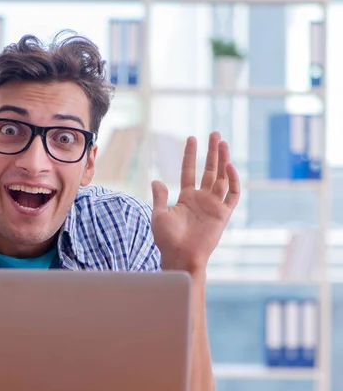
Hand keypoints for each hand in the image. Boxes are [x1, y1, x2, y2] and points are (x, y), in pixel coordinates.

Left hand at [150, 132, 239, 275]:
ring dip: (223, 160)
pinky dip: (233, 180)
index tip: (191, 138)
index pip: (190, 171)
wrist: (180, 256)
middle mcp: (202, 199)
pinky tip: (229, 166)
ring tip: (222, 142)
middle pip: (209, 171)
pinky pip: (232, 195)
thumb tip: (156, 180)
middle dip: (212, 152)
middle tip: (214, 134)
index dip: (191, 155)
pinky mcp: (223, 214)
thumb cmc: (167, 240)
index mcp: (186, 198)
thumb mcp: (160, 215)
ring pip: (222, 178)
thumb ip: (160, 197)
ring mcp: (213, 206)